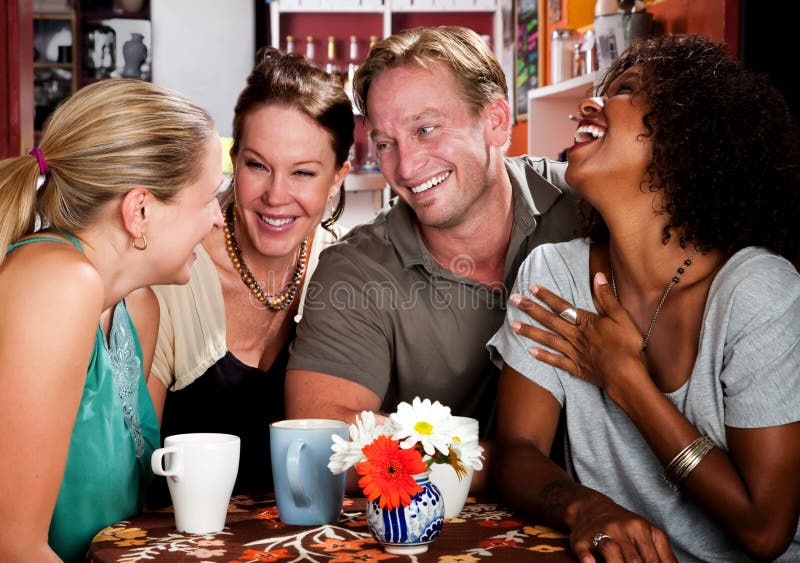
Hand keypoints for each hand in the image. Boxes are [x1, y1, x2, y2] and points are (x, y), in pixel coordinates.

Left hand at [509, 273, 642, 389]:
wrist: (626, 375)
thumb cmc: (627, 346)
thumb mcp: (621, 317)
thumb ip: (607, 297)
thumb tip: (598, 276)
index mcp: (586, 322)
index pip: (562, 305)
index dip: (546, 296)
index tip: (531, 287)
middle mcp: (575, 336)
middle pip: (549, 320)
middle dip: (530, 309)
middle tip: (513, 300)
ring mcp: (573, 352)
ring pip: (548, 339)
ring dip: (529, 331)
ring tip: (513, 325)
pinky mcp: (575, 368)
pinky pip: (555, 361)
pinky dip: (542, 356)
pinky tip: (530, 351)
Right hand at [569, 493, 676, 562]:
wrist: (590, 507)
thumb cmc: (624, 527)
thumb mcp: (648, 533)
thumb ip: (663, 555)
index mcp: (642, 528)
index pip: (654, 561)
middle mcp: (622, 527)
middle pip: (634, 561)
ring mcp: (601, 531)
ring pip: (611, 552)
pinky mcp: (581, 538)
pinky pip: (584, 550)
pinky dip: (587, 560)